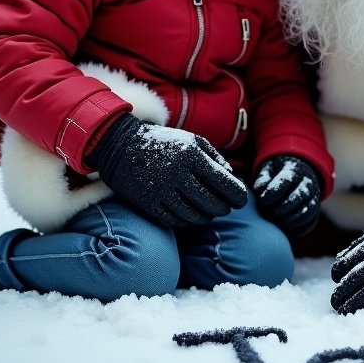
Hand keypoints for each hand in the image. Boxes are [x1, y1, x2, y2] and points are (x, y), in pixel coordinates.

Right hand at [87, 114, 247, 227]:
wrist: (122, 146)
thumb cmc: (165, 142)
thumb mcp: (193, 141)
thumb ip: (215, 158)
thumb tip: (233, 179)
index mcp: (193, 156)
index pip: (225, 184)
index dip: (238, 196)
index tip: (241, 200)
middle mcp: (179, 174)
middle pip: (212, 203)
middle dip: (224, 208)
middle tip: (226, 207)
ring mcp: (162, 190)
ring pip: (195, 215)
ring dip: (207, 217)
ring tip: (210, 212)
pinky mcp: (149, 204)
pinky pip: (176, 221)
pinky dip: (188, 221)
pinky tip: (191, 215)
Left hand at [253, 156, 321, 235]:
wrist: (295, 175)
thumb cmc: (275, 175)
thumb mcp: (267, 171)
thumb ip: (262, 180)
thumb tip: (260, 192)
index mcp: (294, 169)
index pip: (287, 180)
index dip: (274, 192)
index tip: (262, 201)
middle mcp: (307, 181)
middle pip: (301, 194)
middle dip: (284, 207)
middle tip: (272, 214)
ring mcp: (314, 195)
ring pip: (309, 209)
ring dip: (293, 219)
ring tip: (279, 223)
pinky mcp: (315, 209)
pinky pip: (311, 221)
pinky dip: (299, 228)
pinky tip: (286, 229)